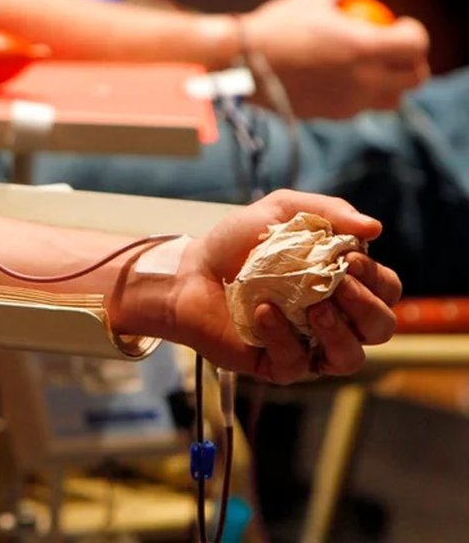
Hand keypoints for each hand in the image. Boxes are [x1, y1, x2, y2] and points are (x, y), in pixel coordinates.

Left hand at [173, 190, 401, 383]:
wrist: (187, 272)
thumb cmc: (234, 243)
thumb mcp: (280, 212)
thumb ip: (327, 211)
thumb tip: (374, 228)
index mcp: (342, 282)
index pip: (386, 290)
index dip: (377, 278)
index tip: (349, 258)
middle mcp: (332, 318)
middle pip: (380, 328)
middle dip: (367, 307)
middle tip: (338, 284)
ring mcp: (306, 345)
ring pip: (349, 358)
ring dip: (339, 333)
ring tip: (315, 308)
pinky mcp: (275, 364)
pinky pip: (296, 364)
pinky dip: (282, 337)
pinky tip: (263, 312)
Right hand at [241, 0, 428, 118]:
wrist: (243, 66)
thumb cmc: (277, 26)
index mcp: (365, 47)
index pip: (416, 45)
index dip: (414, 32)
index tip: (397, 25)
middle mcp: (363, 80)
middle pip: (414, 79)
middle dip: (411, 63)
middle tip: (393, 51)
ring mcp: (348, 103)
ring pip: (390, 100)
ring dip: (389, 85)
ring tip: (371, 71)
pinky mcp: (329, 116)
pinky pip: (358, 109)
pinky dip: (358, 96)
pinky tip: (340, 82)